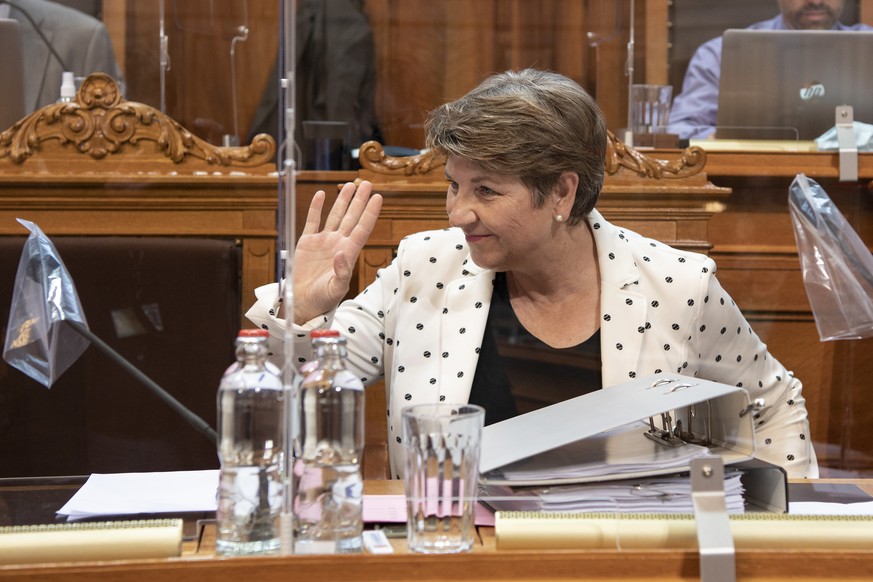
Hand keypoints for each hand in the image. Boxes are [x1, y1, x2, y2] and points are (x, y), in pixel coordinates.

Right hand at [291, 181, 382, 323]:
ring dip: (342, 200)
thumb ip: (342, 272)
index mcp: (349, 253)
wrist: (303, 302)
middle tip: (367, 183)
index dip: (371, 213)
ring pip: (335, 216)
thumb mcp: (336, 288)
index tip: (378, 197)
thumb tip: (342, 253)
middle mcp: (338, 243)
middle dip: (360, 200)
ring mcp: (323, 241)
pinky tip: (321, 194)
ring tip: (350, 184)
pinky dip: (316, 207)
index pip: (363, 228)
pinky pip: (313, 220)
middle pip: (352, 217)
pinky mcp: (307, 242)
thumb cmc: (323, 299)